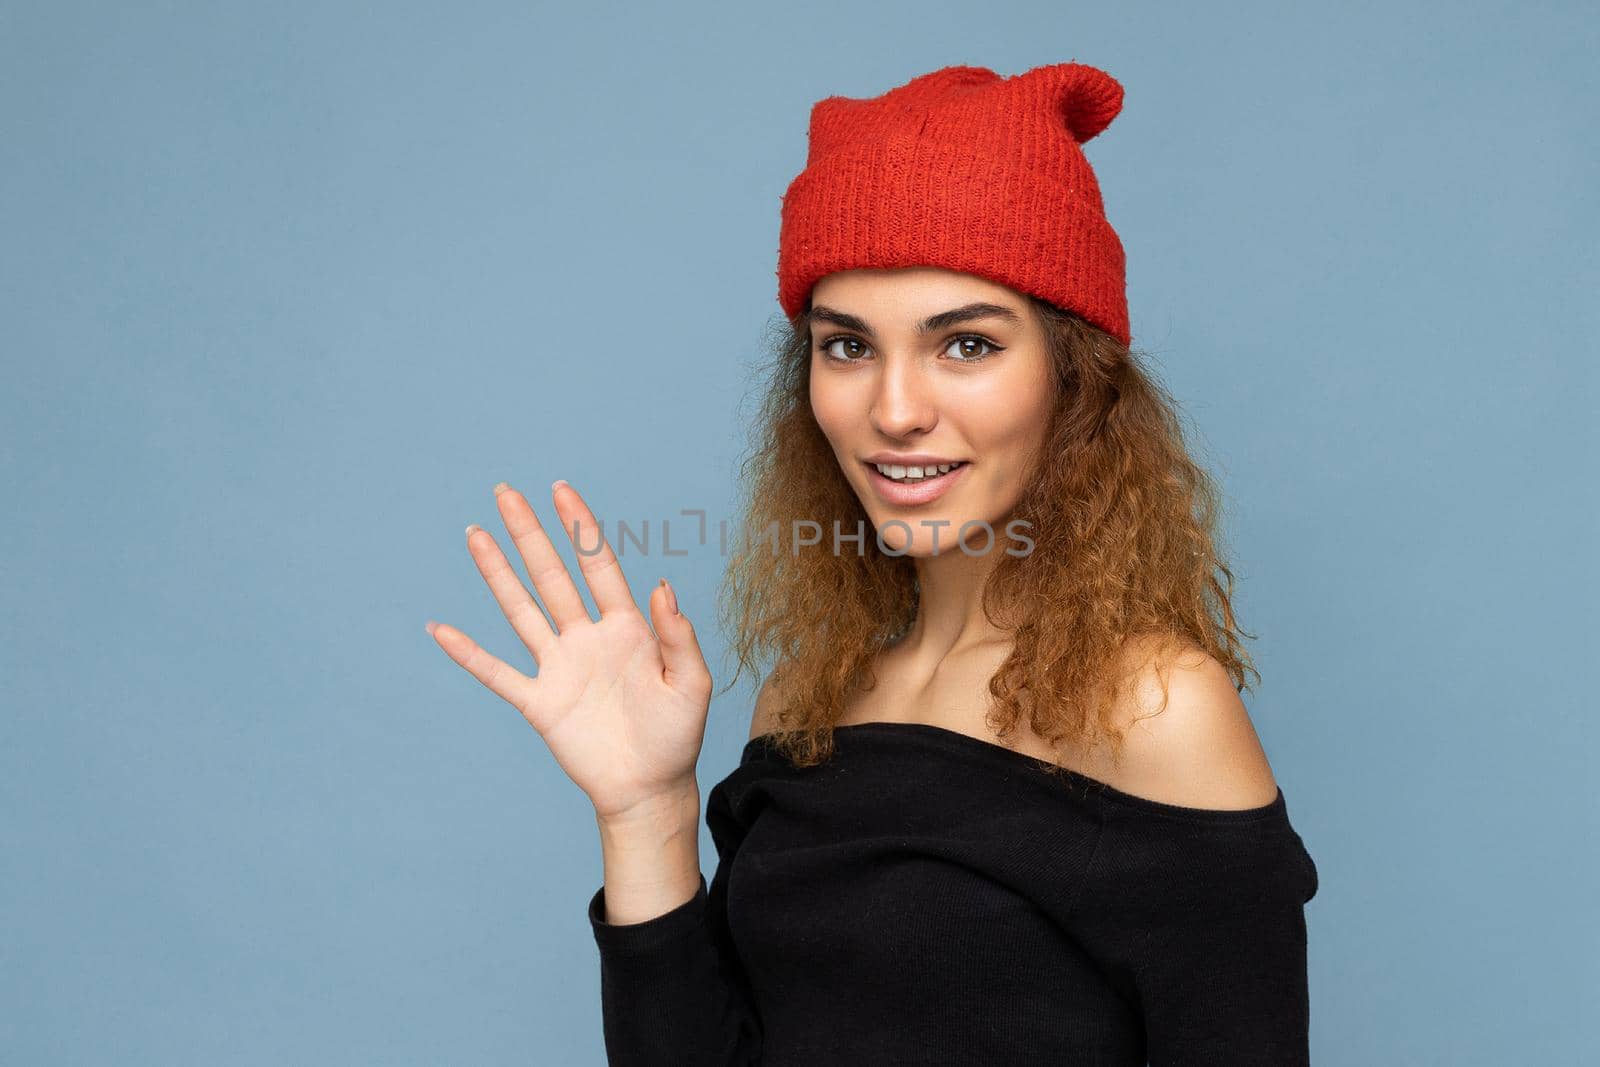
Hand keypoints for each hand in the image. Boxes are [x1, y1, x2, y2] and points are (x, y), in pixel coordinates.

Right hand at [427, 480, 712, 821]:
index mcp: (627, 628)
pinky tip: (441, 629)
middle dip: (529, 534)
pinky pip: (497, 673)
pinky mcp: (540, 703)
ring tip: (476, 534)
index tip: (560, 491)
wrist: (649, 790)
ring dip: (498, 573)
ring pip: (521, 610)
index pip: (598, 565)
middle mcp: (587, 638)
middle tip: (505, 493)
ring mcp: (559, 667)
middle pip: (552, 575)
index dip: (581, 528)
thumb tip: (663, 585)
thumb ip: (679, 636)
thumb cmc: (677, 737)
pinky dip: (468, 653)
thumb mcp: (691, 684)